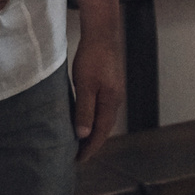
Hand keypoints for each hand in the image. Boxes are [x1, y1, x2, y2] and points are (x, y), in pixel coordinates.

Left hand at [70, 28, 123, 160]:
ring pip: (104, 118)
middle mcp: (116, 100)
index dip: (90, 147)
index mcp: (111, 102)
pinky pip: (103, 109)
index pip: (101, 132)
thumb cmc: (92, 58)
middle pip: (105, 128)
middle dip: (93, 143)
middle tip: (79, 155)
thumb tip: (83, 134)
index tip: (79, 160)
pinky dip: (95, 119)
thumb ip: (84, 110)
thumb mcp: (84, 85)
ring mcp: (115, 92)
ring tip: (81, 141)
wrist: (102, 35)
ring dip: (94, 131)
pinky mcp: (111, 85)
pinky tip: (86, 118)